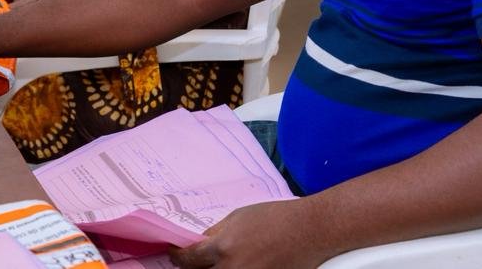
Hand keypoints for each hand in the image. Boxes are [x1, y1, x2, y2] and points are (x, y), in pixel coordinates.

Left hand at [169, 201, 327, 268]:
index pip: (188, 260)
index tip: (173, 253)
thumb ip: (215, 234)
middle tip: (192, 262)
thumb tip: (198, 244)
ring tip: (218, 262)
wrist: (309, 230)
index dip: (176, 257)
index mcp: (223, 248)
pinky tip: (234, 265)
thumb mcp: (238, 217)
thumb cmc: (274, 218)